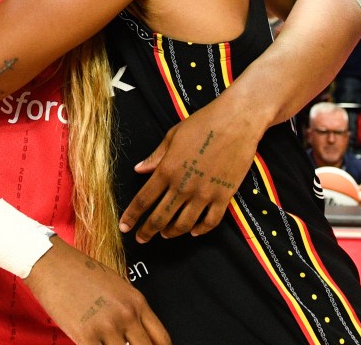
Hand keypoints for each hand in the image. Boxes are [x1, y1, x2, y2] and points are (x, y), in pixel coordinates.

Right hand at [24, 240, 170, 344]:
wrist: (51, 262)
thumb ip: (130, 311)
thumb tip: (135, 334)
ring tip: (106, 343)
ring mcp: (107, 327)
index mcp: (136, 302)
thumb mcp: (116, 286)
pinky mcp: (85, 336)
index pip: (161, 339)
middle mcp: (126, 315)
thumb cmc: (81, 271)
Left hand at [119, 99, 258, 242]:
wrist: (237, 121)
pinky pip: (210, 222)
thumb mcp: (173, 136)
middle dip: (148, 231)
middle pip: (160, 217)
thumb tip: (139, 170)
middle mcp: (183, 186)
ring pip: (184, 224)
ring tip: (166, 234)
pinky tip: (194, 231)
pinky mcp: (224, 196)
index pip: (143, 200)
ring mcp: (204, 193)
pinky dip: (201, 230)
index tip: (124, 227)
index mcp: (167, 170)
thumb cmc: (203, 123)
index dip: (131, 216)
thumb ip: (155, 156)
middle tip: (142, 239)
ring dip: (172, 232)